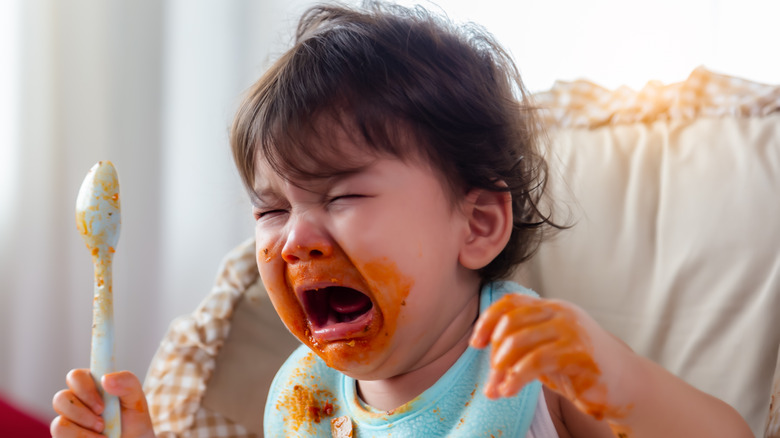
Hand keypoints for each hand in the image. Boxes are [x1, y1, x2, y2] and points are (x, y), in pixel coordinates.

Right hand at [51, 368, 155, 437]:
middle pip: (60, 399)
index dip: (85, 391)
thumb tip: (106, 378)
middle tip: (102, 424)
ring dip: (81, 433)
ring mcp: (68, 421)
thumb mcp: (136, 400)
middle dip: (82, 414)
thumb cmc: (132, 419)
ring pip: (58, 424)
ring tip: (103, 437)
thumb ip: (127, 383)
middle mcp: (75, 401)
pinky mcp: (65, 436)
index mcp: (91, 384)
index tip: (102, 407)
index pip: (75, 377)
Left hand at [470, 293, 636, 421]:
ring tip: (497, 388)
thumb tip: (490, 364)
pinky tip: (509, 390)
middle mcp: (560, 313)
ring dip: (501, 368)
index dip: (488, 320)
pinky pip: (535, 361)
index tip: (476, 343)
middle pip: (511, 321)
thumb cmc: (582, 369)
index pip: (510, 302)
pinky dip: (516, 377)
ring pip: (519, 341)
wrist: (627, 384)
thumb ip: (523, 349)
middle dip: (495, 351)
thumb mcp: (548, 351)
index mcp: (551, 308)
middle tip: (491, 376)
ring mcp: (570, 330)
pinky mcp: (577, 352)